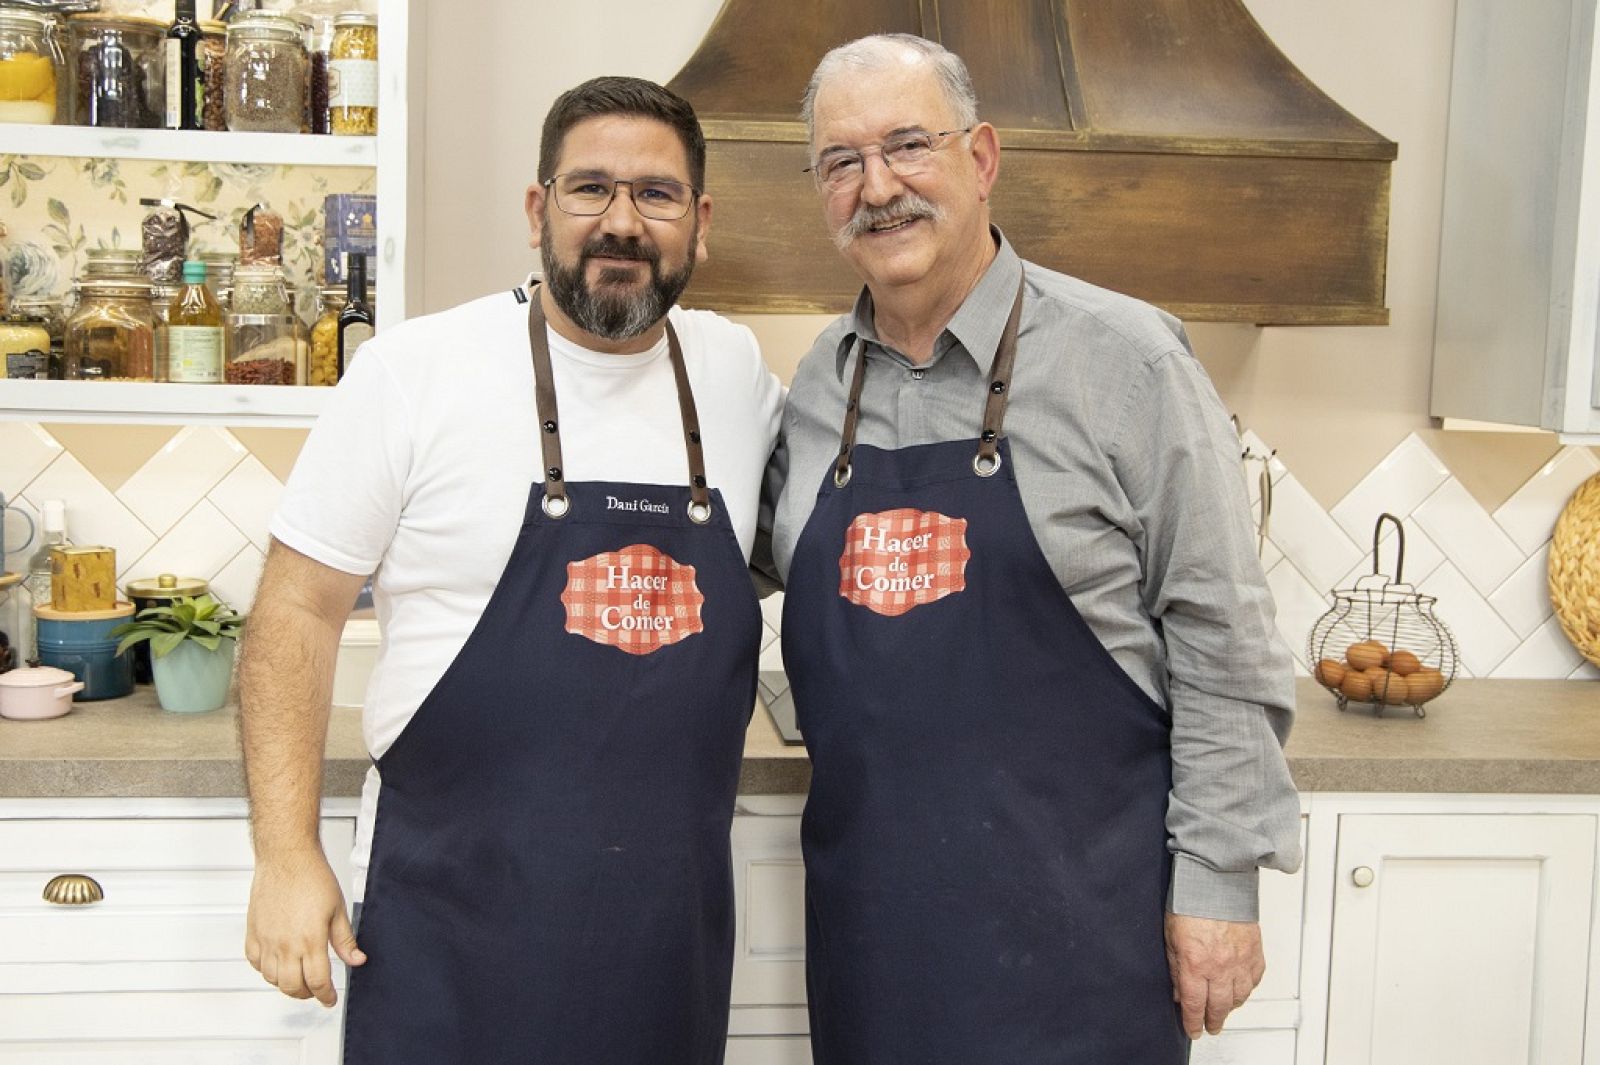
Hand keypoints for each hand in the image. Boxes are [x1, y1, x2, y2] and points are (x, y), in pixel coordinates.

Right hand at [245, 849, 365, 1006]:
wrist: (287, 857)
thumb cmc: (313, 877)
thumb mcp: (338, 909)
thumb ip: (345, 940)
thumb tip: (357, 960)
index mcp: (310, 940)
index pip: (317, 981)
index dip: (325, 995)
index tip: (330, 999)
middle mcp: (285, 945)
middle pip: (293, 986)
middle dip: (307, 993)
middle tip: (316, 990)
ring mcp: (266, 940)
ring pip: (272, 979)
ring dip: (286, 984)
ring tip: (298, 978)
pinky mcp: (253, 932)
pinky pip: (255, 963)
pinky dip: (265, 970)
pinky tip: (276, 964)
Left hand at [1164, 912, 1264, 1038]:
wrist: (1217, 881)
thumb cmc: (1191, 902)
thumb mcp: (1171, 938)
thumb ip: (1175, 968)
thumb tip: (1179, 991)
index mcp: (1195, 964)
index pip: (1194, 1005)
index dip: (1193, 1022)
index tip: (1193, 1029)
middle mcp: (1220, 967)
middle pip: (1219, 1007)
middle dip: (1213, 1020)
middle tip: (1210, 1026)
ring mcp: (1240, 961)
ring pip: (1239, 997)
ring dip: (1230, 1007)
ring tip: (1224, 1009)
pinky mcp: (1254, 952)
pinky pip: (1254, 980)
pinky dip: (1247, 989)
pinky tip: (1240, 990)